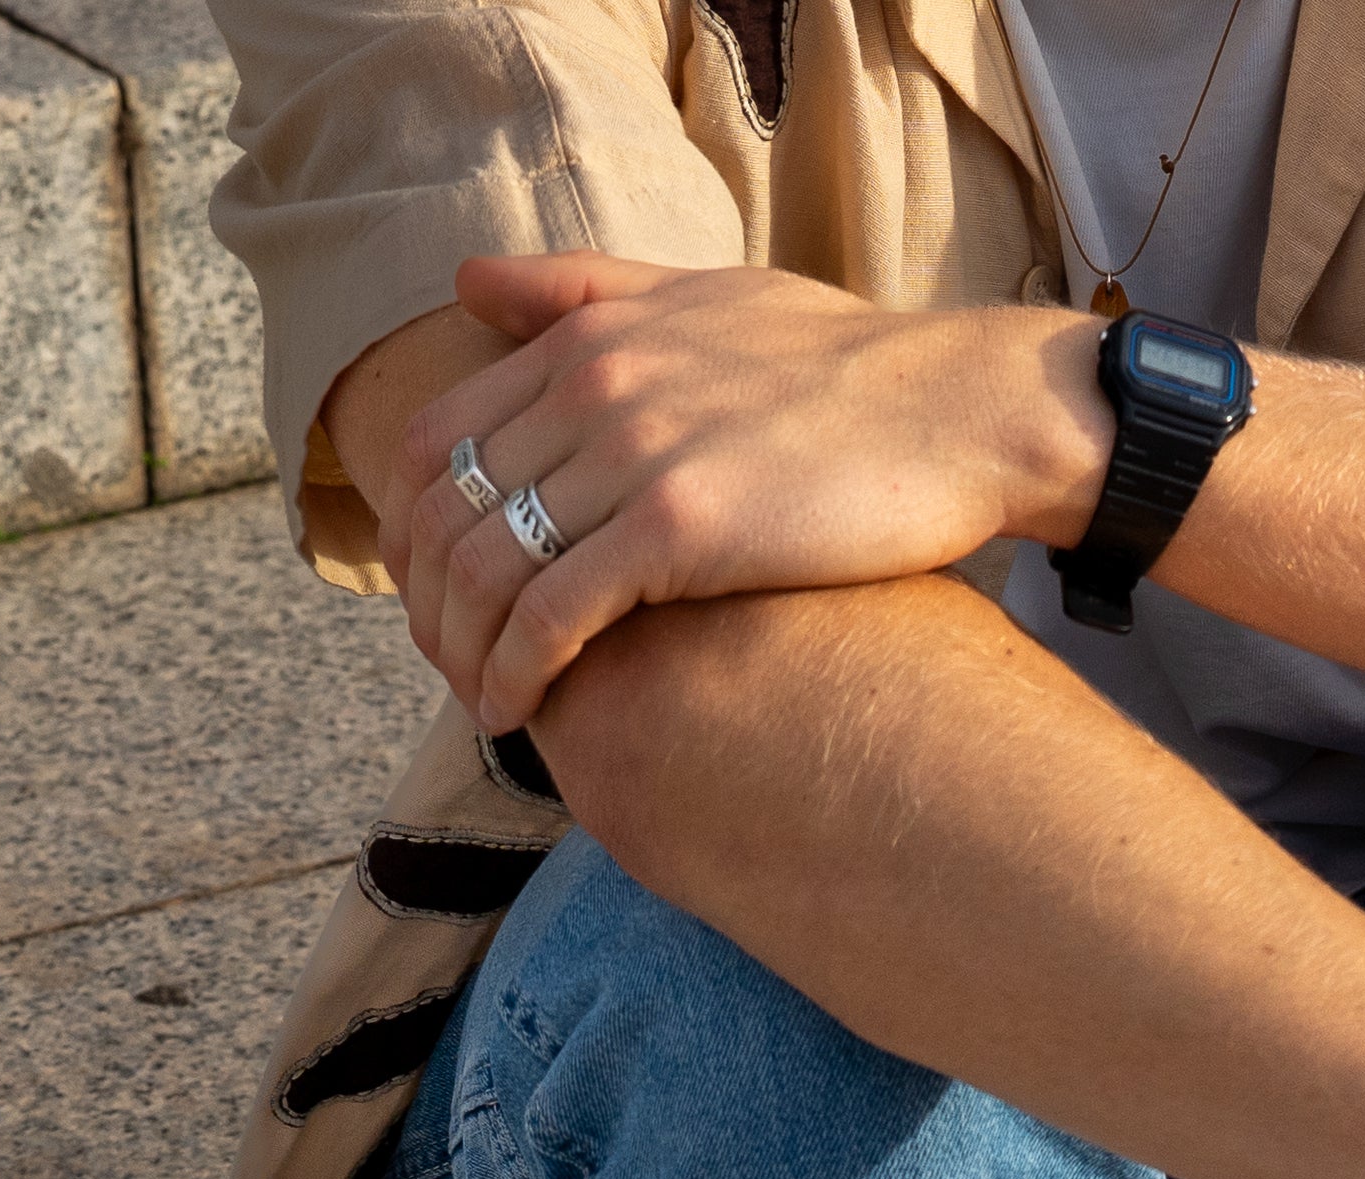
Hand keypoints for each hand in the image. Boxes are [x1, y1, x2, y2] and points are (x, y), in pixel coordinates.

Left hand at [390, 252, 1104, 728]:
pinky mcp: (679, 528)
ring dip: (463, 653)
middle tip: (446, 664)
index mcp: (589, 337)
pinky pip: (550, 615)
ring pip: (486, 571)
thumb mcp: (704, 295)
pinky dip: (514, 672)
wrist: (958, 409)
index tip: (426, 593)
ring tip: (478, 700)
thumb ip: (582, 291)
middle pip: (444, 515)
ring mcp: (634, 453)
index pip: (432, 440)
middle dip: (427, 606)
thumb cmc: (842, 365)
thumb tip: (465, 280)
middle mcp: (595, 386)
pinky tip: (515, 712)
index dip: (407, 532)